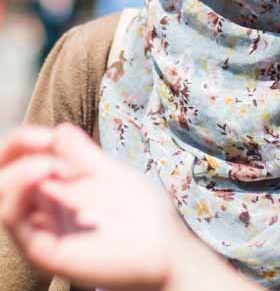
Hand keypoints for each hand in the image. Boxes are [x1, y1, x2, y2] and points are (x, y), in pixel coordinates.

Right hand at [0, 123, 186, 290]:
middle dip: (16, 149)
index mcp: (57, 191)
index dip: (24, 142)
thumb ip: (81, 154)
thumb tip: (58, 128)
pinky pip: (14, 219)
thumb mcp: (107, 172)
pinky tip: (47, 171)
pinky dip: (21, 189)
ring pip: (3, 195)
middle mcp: (44, 211)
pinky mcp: (45, 250)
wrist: (165, 245)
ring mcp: (43, 230)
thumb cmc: (142, 211)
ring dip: (22, 168)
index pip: (19, 163)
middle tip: (45, 140)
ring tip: (57, 164)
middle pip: (3, 178)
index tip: (49, 132)